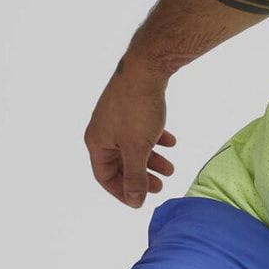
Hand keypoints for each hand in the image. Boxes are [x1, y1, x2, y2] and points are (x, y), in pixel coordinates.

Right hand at [84, 57, 177, 207]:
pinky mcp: (129, 106)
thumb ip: (135, 176)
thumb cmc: (138, 108)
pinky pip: (140, 130)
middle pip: (119, 162)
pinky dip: (154, 139)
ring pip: (132, 146)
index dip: (122, 192)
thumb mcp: (138, 149)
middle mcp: (102, 130)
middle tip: (160, 187)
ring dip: (151, 160)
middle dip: (141, 176)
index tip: (140, 201)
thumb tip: (134, 201)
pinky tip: (171, 141)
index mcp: (97, 142)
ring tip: (171, 168)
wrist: (146, 67)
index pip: (104, 176)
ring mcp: (116, 117)